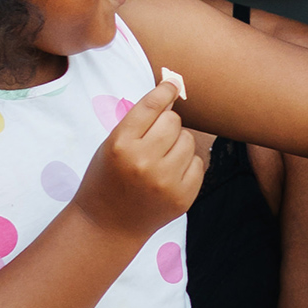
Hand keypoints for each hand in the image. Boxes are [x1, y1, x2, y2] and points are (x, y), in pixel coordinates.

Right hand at [72, 79, 203, 238]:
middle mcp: (144, 162)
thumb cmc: (108, 178)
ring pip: (189, 140)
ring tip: (160, 159)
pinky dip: (187, 165)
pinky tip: (169, 175)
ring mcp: (165, 181)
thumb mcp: (112, 145)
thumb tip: (172, 90)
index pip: (151, 106)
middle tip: (154, 140)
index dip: (165, 91)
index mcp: (121, 144)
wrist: (107, 224)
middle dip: (167, 125)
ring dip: (178, 144)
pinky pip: (199, 163)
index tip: (174, 83)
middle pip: (174, 121)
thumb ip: (139, 120)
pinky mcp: (183, 196)